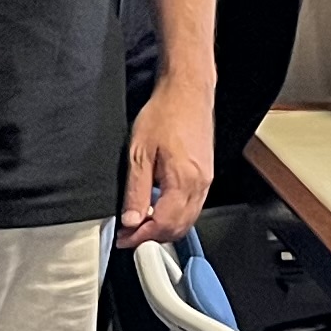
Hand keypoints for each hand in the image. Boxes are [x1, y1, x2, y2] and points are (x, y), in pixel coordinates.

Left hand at [122, 75, 214, 242]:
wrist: (187, 91)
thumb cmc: (166, 113)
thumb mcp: (139, 152)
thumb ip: (136, 190)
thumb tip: (131, 219)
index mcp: (183, 180)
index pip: (163, 225)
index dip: (141, 237)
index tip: (124, 238)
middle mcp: (200, 185)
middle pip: (179, 228)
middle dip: (153, 237)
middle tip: (130, 235)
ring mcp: (206, 181)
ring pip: (188, 220)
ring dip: (164, 228)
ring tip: (141, 224)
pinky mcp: (206, 175)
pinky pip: (193, 207)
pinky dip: (175, 215)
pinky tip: (158, 208)